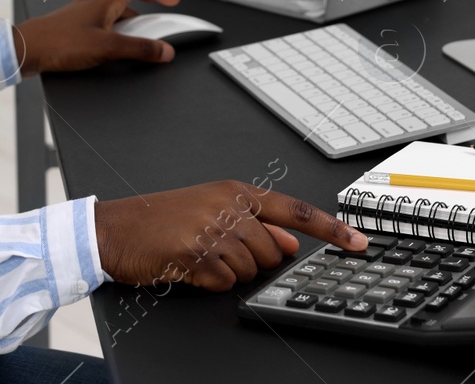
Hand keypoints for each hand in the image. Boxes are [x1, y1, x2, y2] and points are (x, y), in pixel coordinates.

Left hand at [12, 0, 181, 75]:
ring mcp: (83, 11)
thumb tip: (164, 50)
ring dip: (130, 8)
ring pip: (112, 0)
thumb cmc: (58, 43)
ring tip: (141, 28)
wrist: (26, 49)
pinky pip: (101, 15)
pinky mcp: (74, 24)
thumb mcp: (106, 48)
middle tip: (157, 3)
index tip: (173, 0)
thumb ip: (138, 49)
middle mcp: (94, 0)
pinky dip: (114, 22)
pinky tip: (114, 40)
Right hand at [94, 181, 368, 290]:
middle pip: (273, 251)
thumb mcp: (212, 211)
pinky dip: (209, 283)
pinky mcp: (194, 253)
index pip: (295, 210)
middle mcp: (227, 205)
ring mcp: (211, 229)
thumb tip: (290, 242)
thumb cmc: (163, 220)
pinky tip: (189, 267)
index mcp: (236, 191)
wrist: (115, 229)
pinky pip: (224, 283)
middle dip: (252, 261)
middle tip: (217, 251)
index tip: (359, 242)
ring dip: (228, 273)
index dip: (331, 228)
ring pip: (250, 270)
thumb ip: (256, 224)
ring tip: (199, 256)